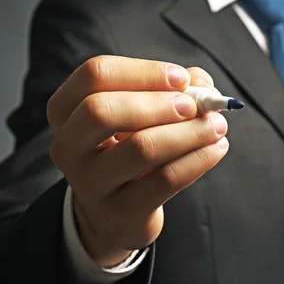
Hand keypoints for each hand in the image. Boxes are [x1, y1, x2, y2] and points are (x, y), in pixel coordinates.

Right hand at [47, 56, 228, 267]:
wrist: (116, 213)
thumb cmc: (130, 149)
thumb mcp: (141, 116)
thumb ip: (171, 90)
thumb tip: (202, 83)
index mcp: (65, 110)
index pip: (95, 75)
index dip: (143, 71)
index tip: (181, 78)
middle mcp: (68, 146)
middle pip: (103, 110)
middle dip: (158, 103)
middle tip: (196, 106)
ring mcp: (91, 183)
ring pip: (141, 148)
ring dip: (189, 132)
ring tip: (217, 126)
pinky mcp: (122, 210)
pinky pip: (166, 180)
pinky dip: (199, 159)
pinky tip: (217, 148)